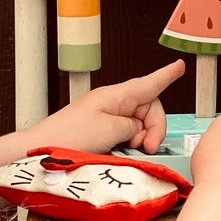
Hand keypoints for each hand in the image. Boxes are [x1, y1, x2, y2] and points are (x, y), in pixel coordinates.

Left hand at [28, 60, 184, 154]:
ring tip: (129, 150)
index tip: (180, 66)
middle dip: (154, 128)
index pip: (149, 83)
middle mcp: (113, 104)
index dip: (167, 75)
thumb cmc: (69, 136)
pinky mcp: (101, 134)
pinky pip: (126, 136)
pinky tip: (121, 153)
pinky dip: (129, 145)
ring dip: (140, 139)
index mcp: (116, 95)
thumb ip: (132, 126)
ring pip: (139, 126)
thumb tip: (138, 129)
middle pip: (149, 110)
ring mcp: (107, 119)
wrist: (40, 150)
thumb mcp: (110, 129)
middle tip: (147, 147)